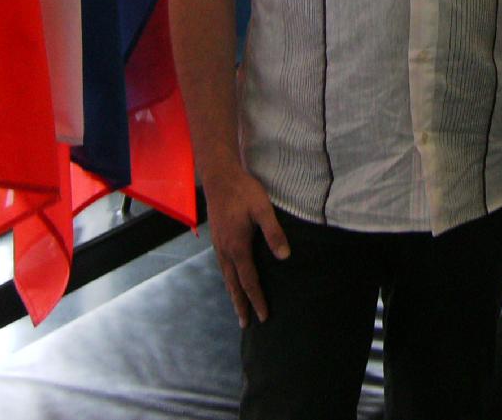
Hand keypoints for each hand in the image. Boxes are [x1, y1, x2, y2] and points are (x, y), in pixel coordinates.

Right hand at [206, 169, 289, 325]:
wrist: (220, 176)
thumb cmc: (243, 191)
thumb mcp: (263, 209)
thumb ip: (274, 233)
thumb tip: (285, 257)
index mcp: (237, 247)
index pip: (249, 281)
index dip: (257, 300)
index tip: (263, 317)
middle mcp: (225, 251)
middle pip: (234, 285)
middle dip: (241, 305)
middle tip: (246, 325)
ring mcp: (218, 245)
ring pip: (226, 277)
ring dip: (233, 294)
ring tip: (238, 308)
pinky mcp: (217, 238)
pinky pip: (223, 267)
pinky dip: (228, 279)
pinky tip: (231, 279)